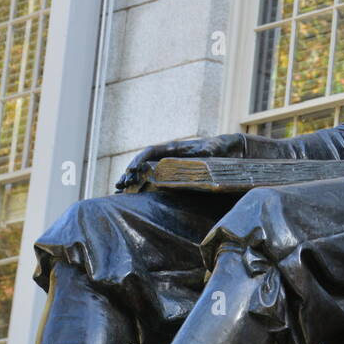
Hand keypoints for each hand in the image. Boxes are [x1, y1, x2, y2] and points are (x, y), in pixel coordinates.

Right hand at [115, 134, 241, 191]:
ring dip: (131, 180)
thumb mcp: (213, 148)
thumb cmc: (218, 148)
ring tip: (119, 191)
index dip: (139, 160)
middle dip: (129, 172)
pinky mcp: (170, 174)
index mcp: (173, 147)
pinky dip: (140, 186)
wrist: (225, 150)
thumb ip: (208, 150)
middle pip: (142, 162)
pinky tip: (130, 196)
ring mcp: (167, 165)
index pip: (150, 151)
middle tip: (120, 185)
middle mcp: (166, 155)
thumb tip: (206, 152)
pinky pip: (152, 179)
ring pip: (143, 172)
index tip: (131, 171)